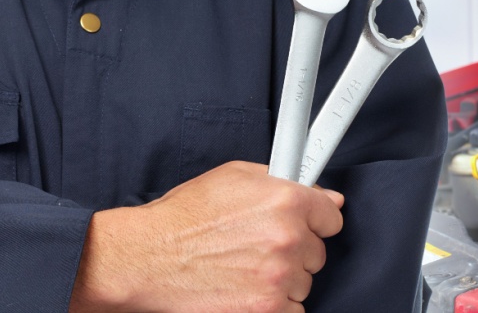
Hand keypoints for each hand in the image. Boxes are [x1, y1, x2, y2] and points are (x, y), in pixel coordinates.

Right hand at [71, 161, 345, 311]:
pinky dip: (272, 304)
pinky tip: (246, 290)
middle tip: (257, 249)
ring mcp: (278, 278)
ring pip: (303, 283)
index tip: (302, 227)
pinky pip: (292, 310)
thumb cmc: (183, 218)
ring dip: (281, 279)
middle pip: (317, 253)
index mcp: (286, 201)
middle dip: (293, 252)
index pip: (332, 217)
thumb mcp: (233, 178)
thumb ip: (284, 181)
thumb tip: (326, 196)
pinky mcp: (266, 309)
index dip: (314, 222)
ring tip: (244, 269)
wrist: (145, 258)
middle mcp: (288, 239)